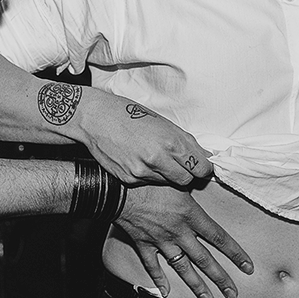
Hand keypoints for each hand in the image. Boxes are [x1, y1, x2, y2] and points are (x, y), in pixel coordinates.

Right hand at [75, 91, 213, 186]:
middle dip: (186, 174)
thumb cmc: (128, 115)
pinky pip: (148, 182)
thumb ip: (184, 141)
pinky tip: (138, 160)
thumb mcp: (162, 123)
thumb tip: (202, 156)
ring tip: (153, 157)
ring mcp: (142, 171)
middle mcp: (158, 159)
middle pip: (186, 180)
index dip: (202, 168)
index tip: (200, 166)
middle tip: (178, 164)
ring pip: (167, 182)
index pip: (201, 168)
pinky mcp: (129, 178)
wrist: (95, 119)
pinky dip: (148, 175)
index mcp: (171, 141)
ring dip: (166, 174)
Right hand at [114, 184, 253, 297]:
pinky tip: (166, 292)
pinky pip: (153, 265)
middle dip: (220, 278)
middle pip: (204, 259)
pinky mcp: (144, 244)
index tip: (247, 267)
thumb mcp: (178, 179)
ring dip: (196, 285)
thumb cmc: (148, 180)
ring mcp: (161, 241)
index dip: (235, 254)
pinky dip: (159, 279)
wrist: (119, 190)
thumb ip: (194, 183)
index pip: (219, 238)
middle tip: (232, 294)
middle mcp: (179, 232)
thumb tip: (207, 176)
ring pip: (183, 268)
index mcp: (191, 216)